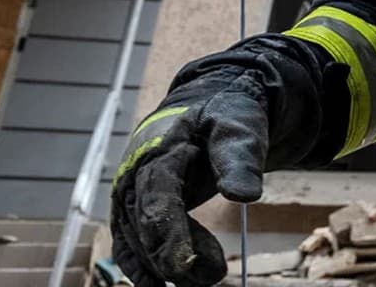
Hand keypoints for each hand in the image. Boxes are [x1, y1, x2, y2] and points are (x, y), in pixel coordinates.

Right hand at [111, 82, 270, 286]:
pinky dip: (143, 268)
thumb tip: (245, 196)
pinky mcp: (136, 209)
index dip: (171, 234)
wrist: (208, 105)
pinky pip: (132, 244)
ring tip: (201, 283)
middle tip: (212, 277)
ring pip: (137, 241)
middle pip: (144, 227)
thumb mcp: (238, 125)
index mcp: (157, 153)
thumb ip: (240, 156)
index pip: (159, 199)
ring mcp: (130, 195)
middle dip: (173, 258)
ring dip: (163, 268)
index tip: (190, 265)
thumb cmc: (224, 114)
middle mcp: (134, 178)